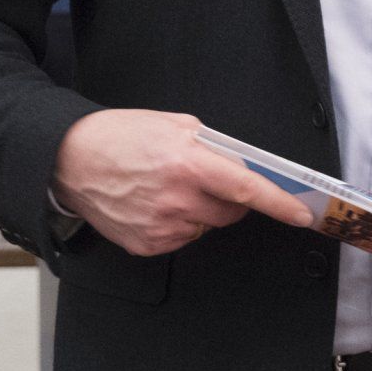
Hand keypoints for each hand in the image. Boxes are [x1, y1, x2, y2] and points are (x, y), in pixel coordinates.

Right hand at [51, 109, 311, 256]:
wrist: (70, 160)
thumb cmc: (121, 137)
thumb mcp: (175, 125)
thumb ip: (213, 147)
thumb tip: (244, 165)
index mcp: (188, 164)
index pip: (246, 190)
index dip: (279, 204)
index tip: (302, 214)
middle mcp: (176, 199)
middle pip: (231, 212)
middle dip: (231, 199)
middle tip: (208, 180)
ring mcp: (160, 227)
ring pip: (207, 226)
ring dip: (203, 211)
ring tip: (171, 188)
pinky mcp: (146, 245)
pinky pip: (183, 238)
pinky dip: (180, 224)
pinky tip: (156, 204)